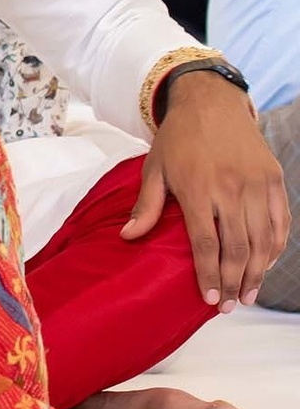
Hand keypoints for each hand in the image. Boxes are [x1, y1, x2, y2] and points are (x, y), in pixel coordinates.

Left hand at [128, 73, 291, 308]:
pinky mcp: (275, 179)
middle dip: (235, 282)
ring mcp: (258, 184)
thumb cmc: (178, 139)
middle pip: (238, 248)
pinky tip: (266, 265)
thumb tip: (128, 238)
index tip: (209, 300)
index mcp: (198, 189)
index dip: (209, 275)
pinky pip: (280, 221)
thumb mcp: (154, 169)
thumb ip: (147, 206)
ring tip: (249, 295)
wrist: (211, 102)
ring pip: (263, 240)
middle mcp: (231, 189)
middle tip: (230, 306)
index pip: (206, 244)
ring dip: (258, 272)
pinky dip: (276, 247)